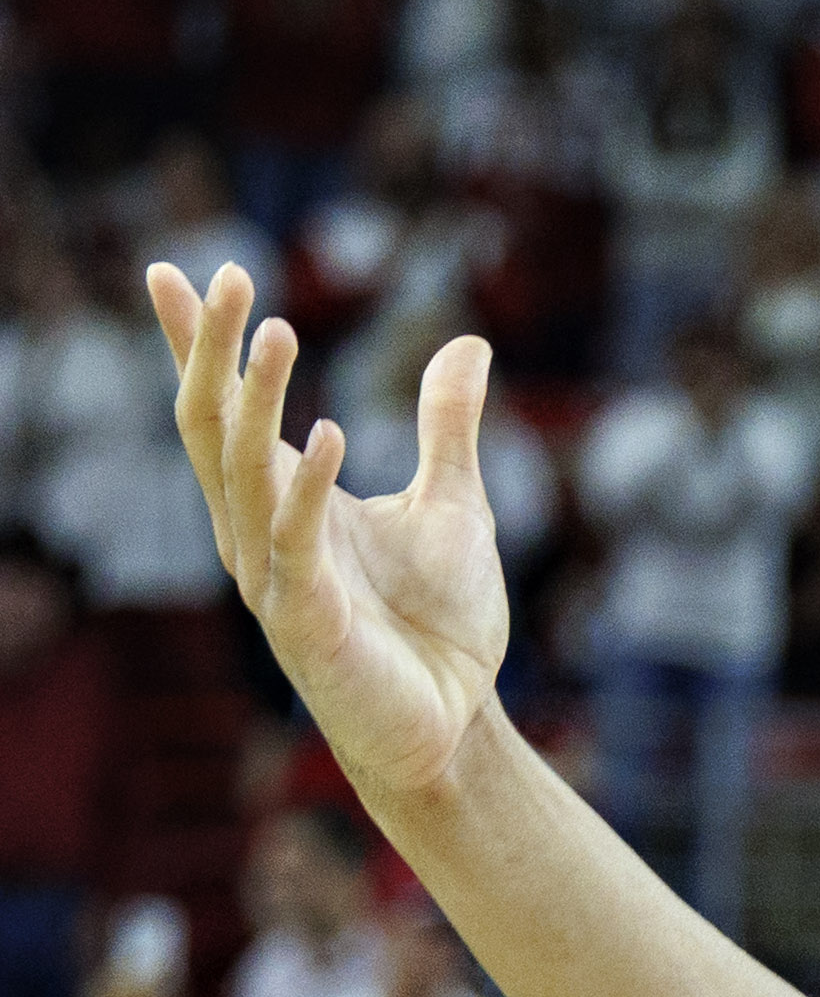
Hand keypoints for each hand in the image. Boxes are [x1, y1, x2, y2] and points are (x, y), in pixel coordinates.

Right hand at [148, 263, 508, 801]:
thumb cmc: (442, 624)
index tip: (174, 270)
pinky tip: (332, 433)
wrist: (454, 725)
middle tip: (227, 277)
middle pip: (211, 426)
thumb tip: (468, 342)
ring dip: (256, 402)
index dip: (194, 344)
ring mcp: (274, 577)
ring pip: (242, 474)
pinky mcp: (308, 622)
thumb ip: (448, 426)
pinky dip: (310, 488)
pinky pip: (297, 544)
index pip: (220, 408)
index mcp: (280, 501)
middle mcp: (257, 532)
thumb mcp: (455, 504)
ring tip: (276, 329)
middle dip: (211, 353)